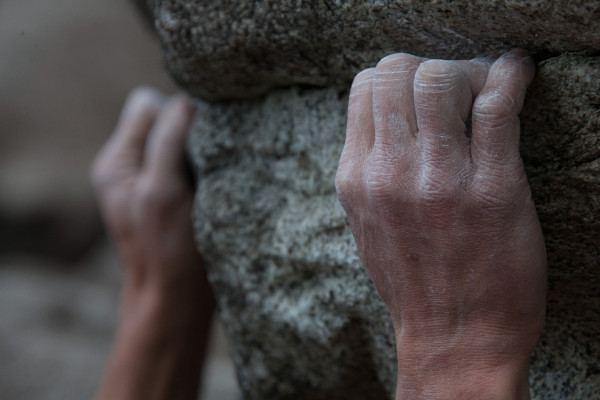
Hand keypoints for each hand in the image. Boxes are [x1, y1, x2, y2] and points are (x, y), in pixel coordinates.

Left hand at [92, 87, 203, 299]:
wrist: (178, 300)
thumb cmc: (167, 249)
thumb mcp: (162, 191)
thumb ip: (168, 141)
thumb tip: (188, 100)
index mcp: (118, 161)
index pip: (149, 106)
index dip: (176, 118)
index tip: (195, 148)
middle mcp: (135, 166)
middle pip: (169, 121)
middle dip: (192, 136)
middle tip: (205, 170)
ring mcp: (157, 181)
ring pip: (187, 141)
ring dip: (205, 154)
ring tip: (211, 185)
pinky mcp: (179, 195)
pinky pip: (198, 163)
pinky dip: (211, 170)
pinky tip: (217, 193)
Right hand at [336, 50, 545, 398]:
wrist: (454, 339)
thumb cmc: (412, 282)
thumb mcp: (365, 224)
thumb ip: (369, 168)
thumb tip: (386, 120)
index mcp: (355, 178)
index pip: (365, 86)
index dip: (399, 77)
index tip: (423, 92)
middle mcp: (388, 172)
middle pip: (400, 70)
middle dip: (431, 67)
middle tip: (457, 88)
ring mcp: (439, 179)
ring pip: (443, 77)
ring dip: (469, 70)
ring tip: (486, 88)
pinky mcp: (493, 188)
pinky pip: (498, 105)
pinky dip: (511, 75)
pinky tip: (517, 75)